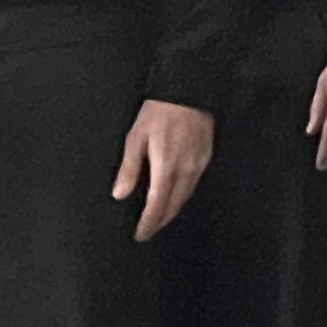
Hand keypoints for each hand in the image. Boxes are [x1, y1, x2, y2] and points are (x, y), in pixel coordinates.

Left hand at [112, 97, 215, 240]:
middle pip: (173, 207)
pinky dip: (181, 197)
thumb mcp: (136, 138)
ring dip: (171, 211)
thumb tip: (120, 194)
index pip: (157, 206)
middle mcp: (186, 171)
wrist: (188, 92)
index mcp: (166, 168)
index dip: (148, 224)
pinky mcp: (205, 159)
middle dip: (160, 222)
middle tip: (147, 231)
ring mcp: (198, 166)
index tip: (140, 235)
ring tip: (157, 218)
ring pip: (184, 198)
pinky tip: (172, 196)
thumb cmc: (159, 112)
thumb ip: (129, 169)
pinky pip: (192, 186)